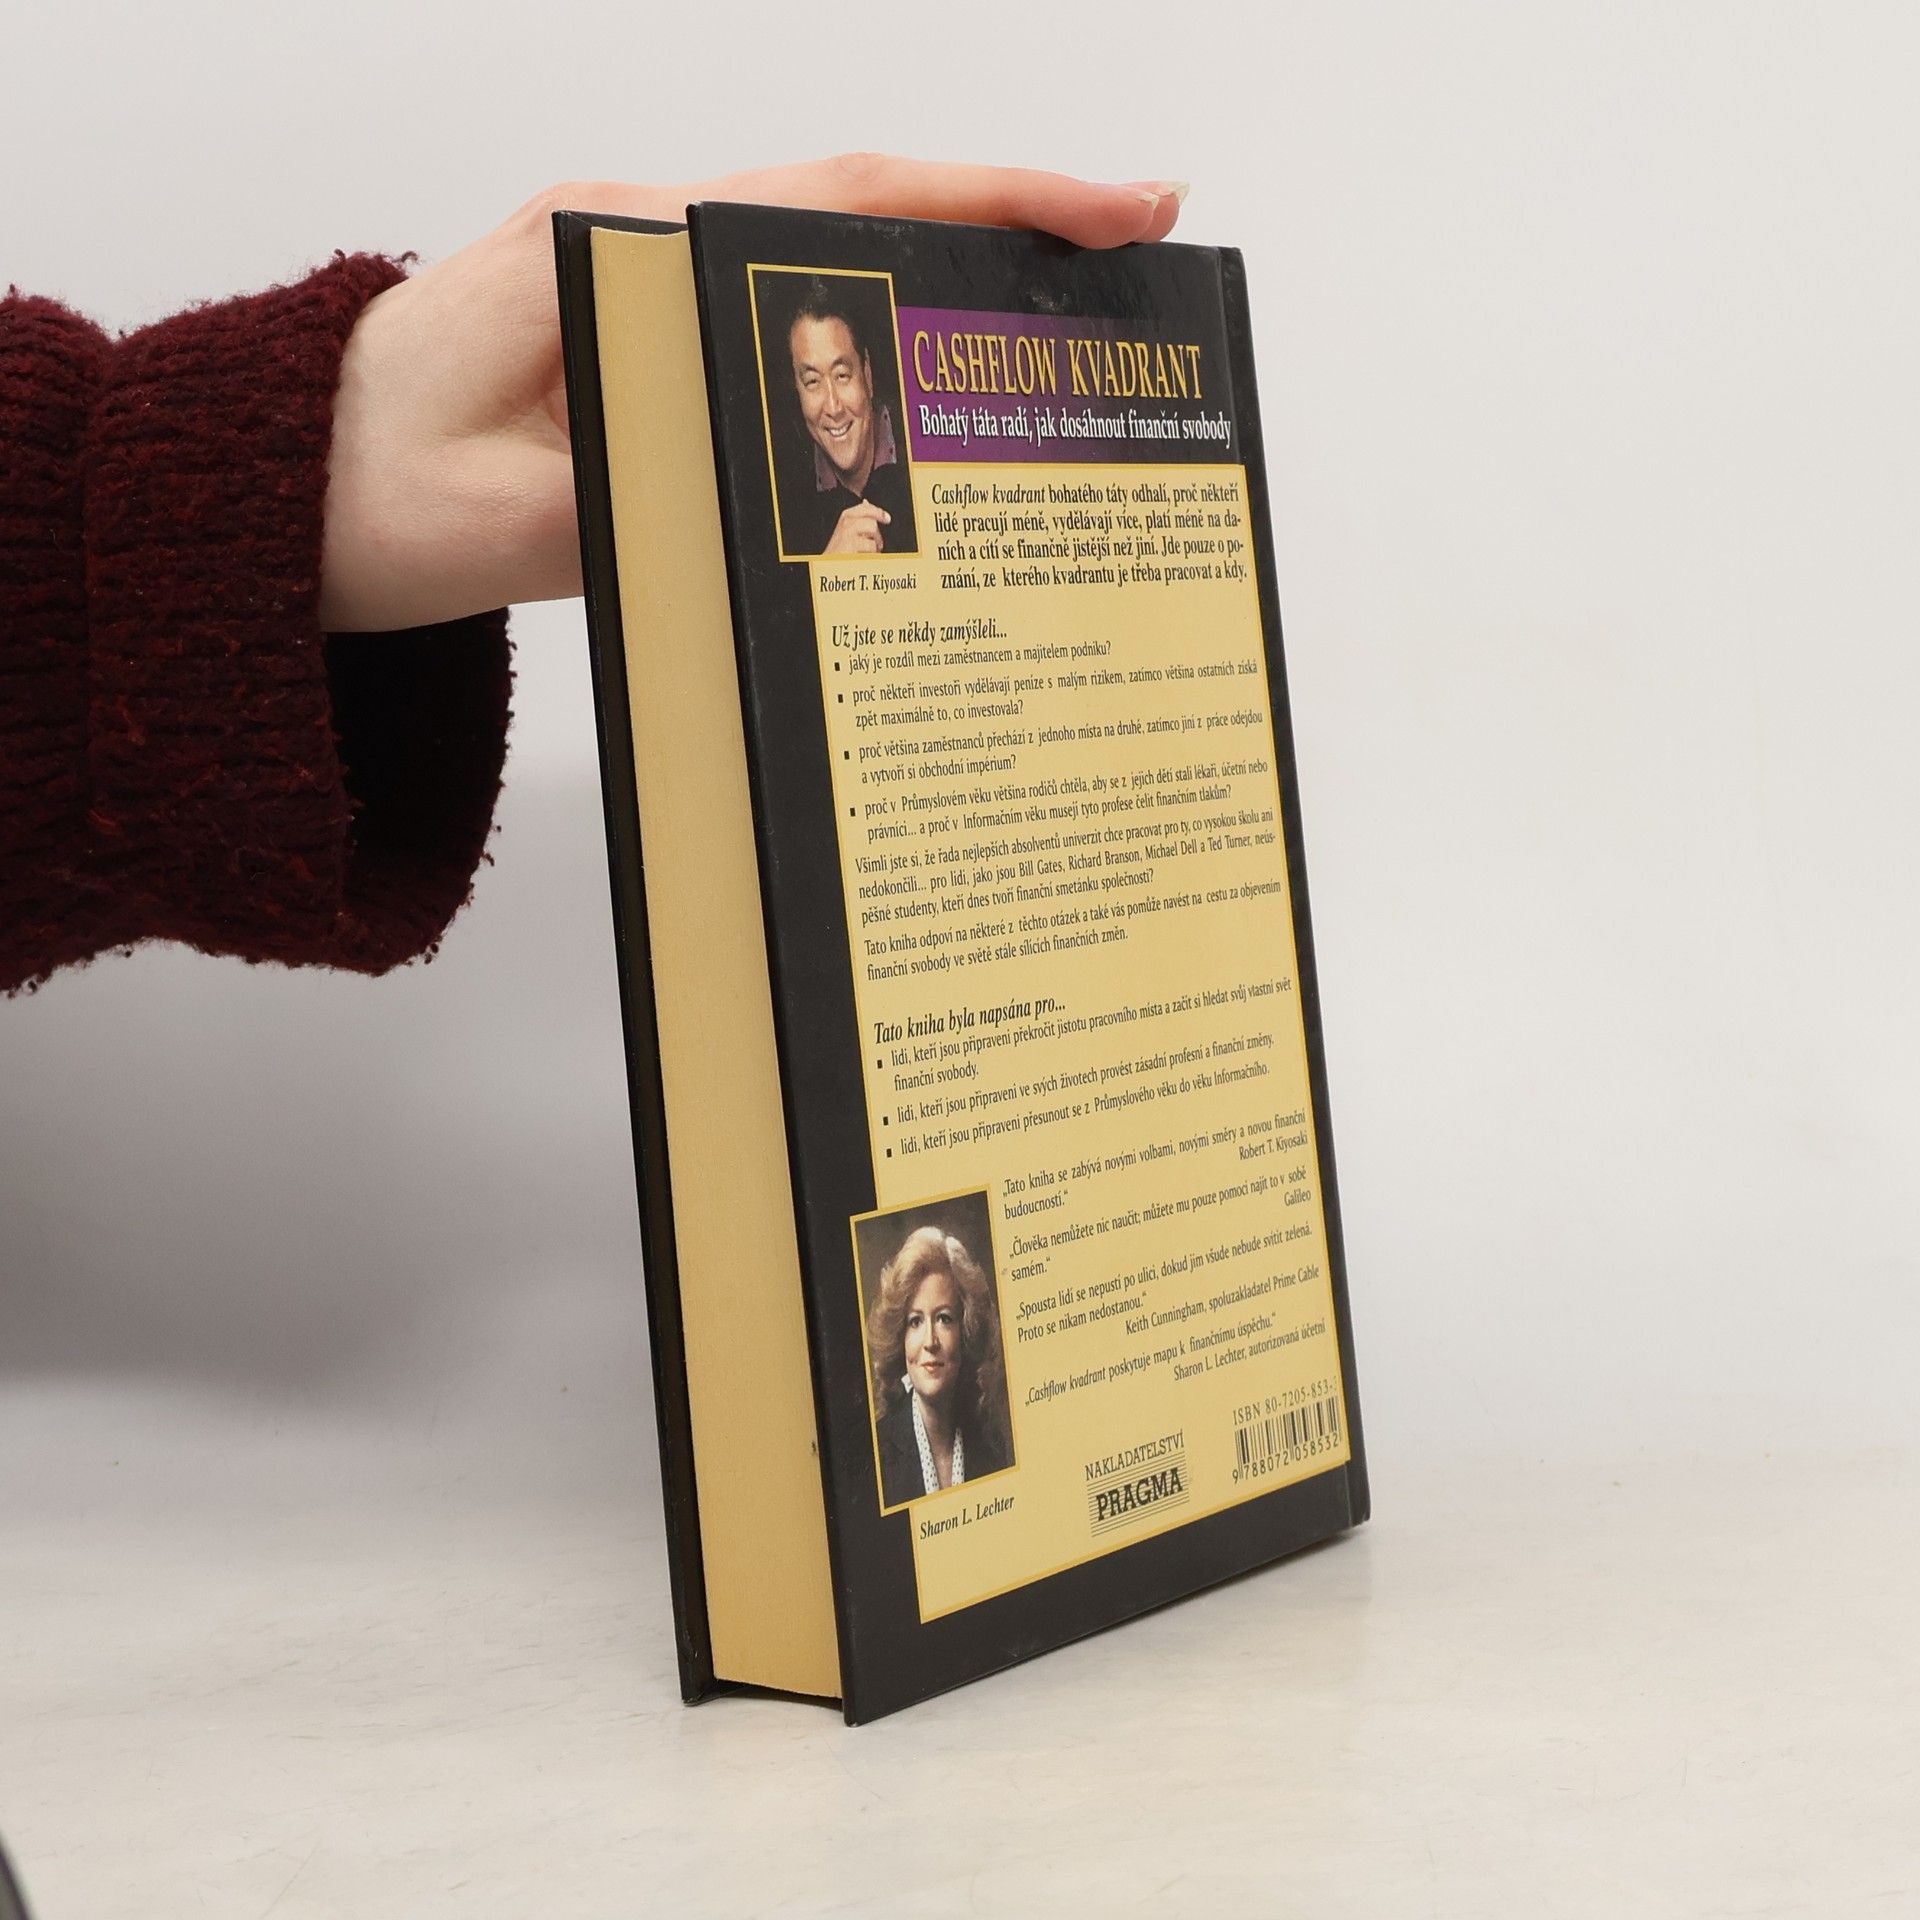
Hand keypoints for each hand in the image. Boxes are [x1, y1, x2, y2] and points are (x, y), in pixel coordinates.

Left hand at [318, 154, 1186, 630]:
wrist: (266, 497)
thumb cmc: (352, 495)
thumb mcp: (494, 524)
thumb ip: (634, 505)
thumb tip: (783, 502)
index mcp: (605, 256)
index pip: (828, 203)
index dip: (981, 197)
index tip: (1110, 204)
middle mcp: (632, 251)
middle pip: (854, 212)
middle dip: (1002, 224)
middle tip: (1137, 255)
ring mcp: (639, 298)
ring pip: (825, 270)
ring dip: (943, 288)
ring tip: (1063, 336)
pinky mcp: (642, 355)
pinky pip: (778, 334)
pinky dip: (869, 350)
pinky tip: (928, 398)